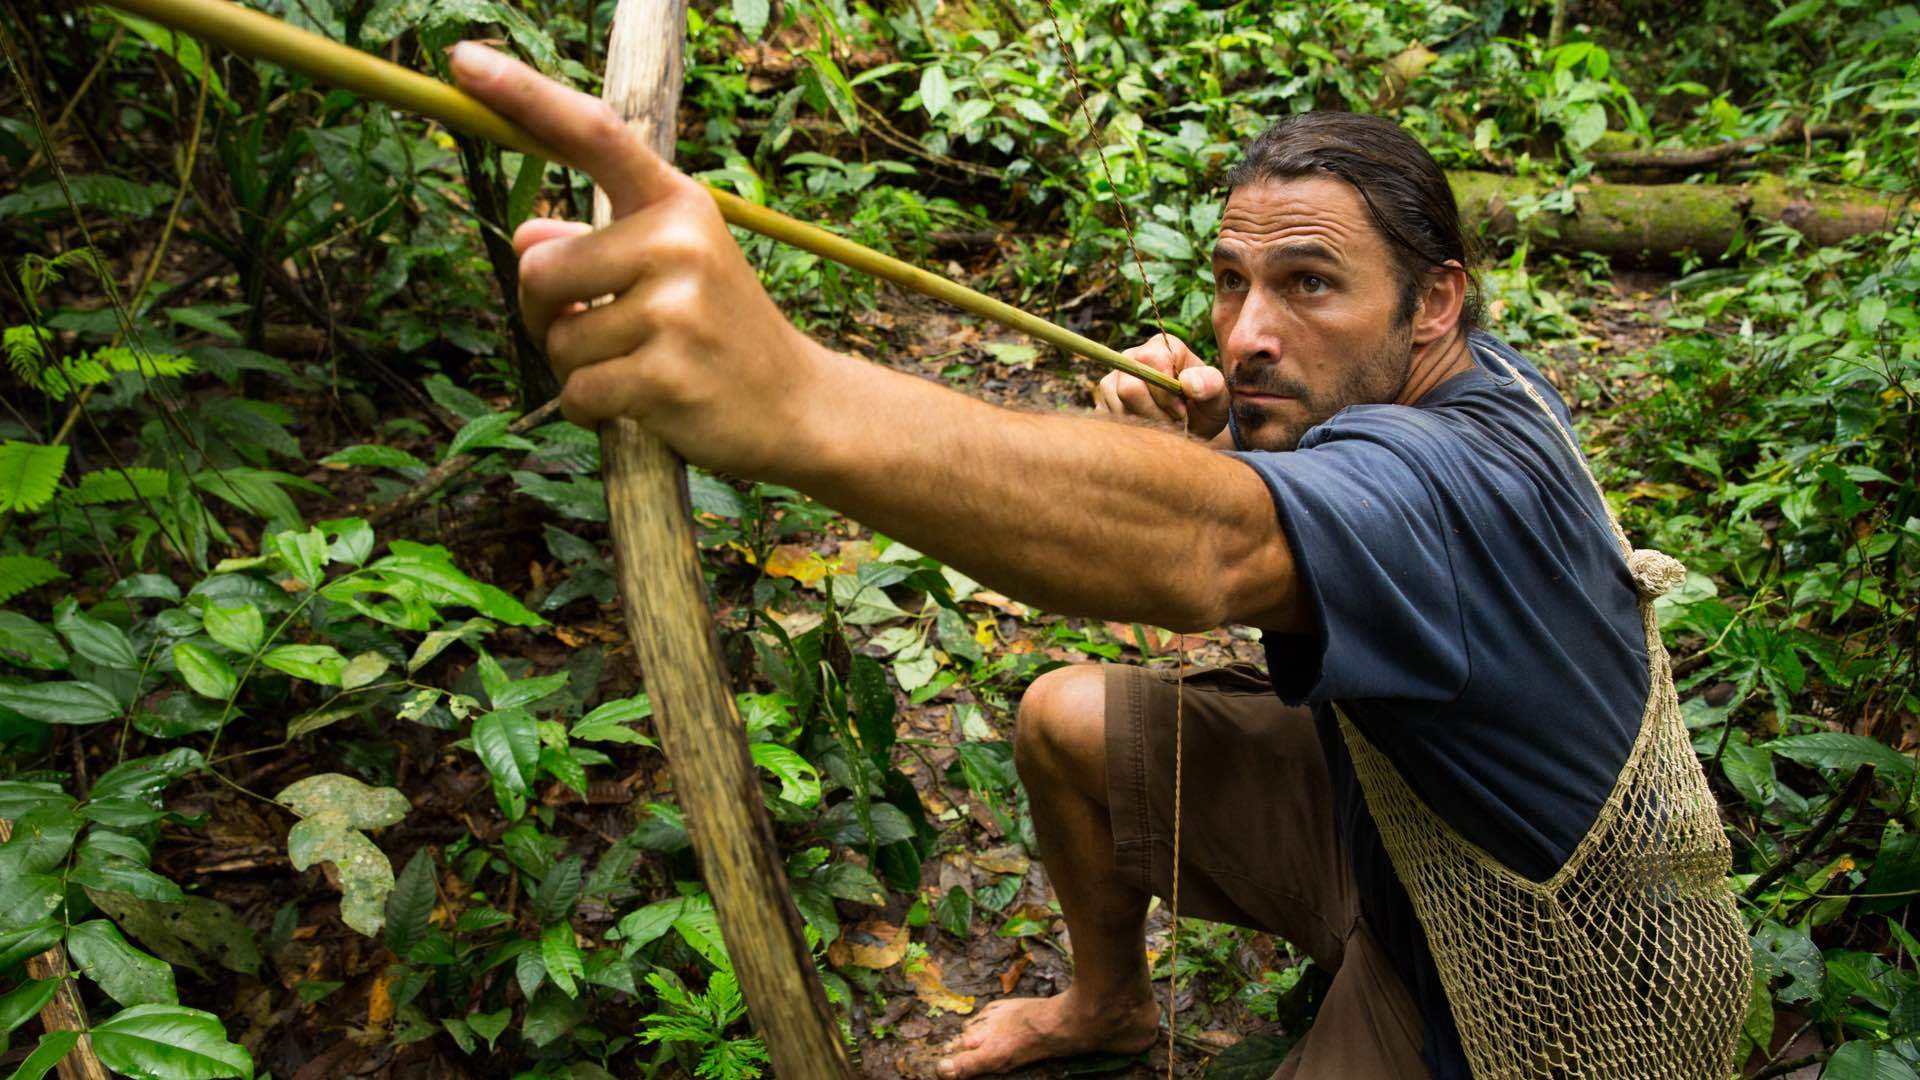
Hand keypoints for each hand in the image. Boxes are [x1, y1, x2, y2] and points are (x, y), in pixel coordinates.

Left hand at [451, 42, 832, 477]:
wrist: (798, 404)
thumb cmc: (721, 331)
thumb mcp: (674, 269)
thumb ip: (597, 244)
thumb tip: (525, 238)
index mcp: (678, 204)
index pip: (594, 133)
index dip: (522, 96)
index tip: (462, 61)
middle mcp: (679, 243)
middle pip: (542, 270)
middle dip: (546, 313)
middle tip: (595, 332)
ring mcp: (675, 310)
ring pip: (558, 340)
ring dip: (576, 367)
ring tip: (634, 369)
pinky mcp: (666, 375)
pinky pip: (578, 391)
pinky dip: (589, 407)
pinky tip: (634, 406)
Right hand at [1094, 334, 1228, 438]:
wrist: (1189, 428)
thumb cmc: (1204, 408)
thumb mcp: (1218, 398)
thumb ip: (1210, 385)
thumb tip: (1187, 381)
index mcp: (1160, 347)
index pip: (1150, 362)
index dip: (1166, 392)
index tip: (1182, 409)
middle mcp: (1130, 358)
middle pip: (1129, 388)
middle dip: (1155, 412)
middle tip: (1173, 420)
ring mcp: (1112, 382)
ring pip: (1119, 408)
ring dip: (1145, 425)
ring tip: (1163, 425)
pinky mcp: (1102, 404)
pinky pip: (1111, 422)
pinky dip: (1133, 433)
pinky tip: (1149, 431)